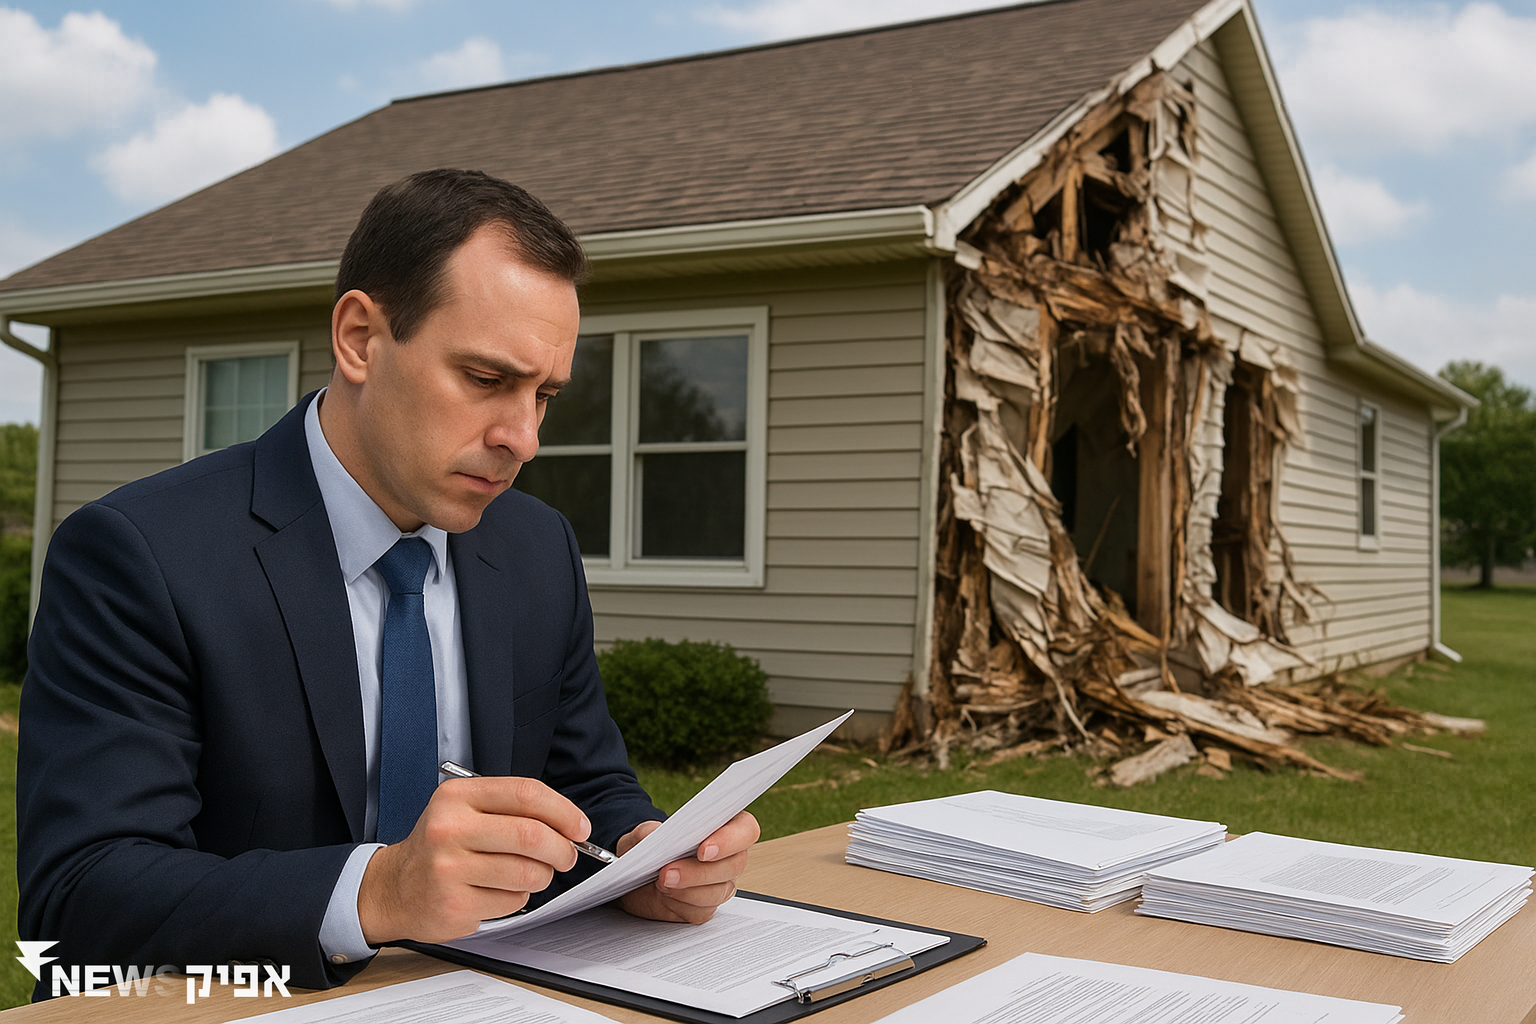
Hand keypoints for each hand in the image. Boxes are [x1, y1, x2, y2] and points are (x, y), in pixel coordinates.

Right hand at [357, 776, 589, 944]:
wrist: (393, 888)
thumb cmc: (441, 846)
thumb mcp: (466, 810)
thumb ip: (513, 810)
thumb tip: (571, 826)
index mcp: (457, 796)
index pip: (525, 793)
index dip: (563, 811)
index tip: (580, 827)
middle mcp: (449, 828)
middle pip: (531, 835)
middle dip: (561, 849)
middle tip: (567, 856)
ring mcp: (448, 868)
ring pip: (527, 872)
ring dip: (541, 876)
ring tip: (528, 874)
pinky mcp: (454, 904)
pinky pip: (512, 901)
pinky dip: (517, 897)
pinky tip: (494, 892)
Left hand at [617, 811, 759, 923]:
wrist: (634, 873)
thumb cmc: (646, 847)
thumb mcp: (641, 833)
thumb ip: (647, 831)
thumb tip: (653, 837)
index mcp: (724, 827)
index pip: (745, 830)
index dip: (729, 840)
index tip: (703, 850)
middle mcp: (728, 856)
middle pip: (734, 865)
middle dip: (699, 871)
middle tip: (668, 872)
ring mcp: (720, 883)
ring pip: (718, 892)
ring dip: (687, 890)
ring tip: (661, 883)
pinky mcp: (705, 906)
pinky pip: (701, 911)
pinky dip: (680, 905)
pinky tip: (665, 897)